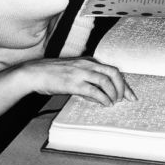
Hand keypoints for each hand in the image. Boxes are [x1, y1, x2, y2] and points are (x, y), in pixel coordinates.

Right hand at [17, 57, 136, 106]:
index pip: (112, 70)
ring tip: (113, 102)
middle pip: (113, 73)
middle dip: (123, 87)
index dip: (124, 83)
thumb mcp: (73, 73)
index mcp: (87, 61)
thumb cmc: (52, 73)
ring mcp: (80, 72)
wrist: (35, 73)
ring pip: (106, 80)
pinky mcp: (73, 83)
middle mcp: (86, 64)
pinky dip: (103, 98)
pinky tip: (105, 104)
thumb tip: (98, 96)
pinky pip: (94, 90)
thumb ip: (86, 82)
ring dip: (113, 93)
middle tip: (125, 99)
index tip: (130, 94)